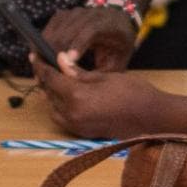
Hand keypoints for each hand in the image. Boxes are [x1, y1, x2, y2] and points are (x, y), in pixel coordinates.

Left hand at [34, 55, 177, 138]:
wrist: (152, 117)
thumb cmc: (133, 92)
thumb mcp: (104, 76)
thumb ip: (78, 72)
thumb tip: (60, 60)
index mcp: (77, 96)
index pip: (50, 78)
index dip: (41, 65)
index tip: (34, 54)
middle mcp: (72, 114)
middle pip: (49, 93)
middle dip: (45, 77)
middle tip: (45, 63)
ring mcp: (77, 126)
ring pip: (53, 107)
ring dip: (51, 93)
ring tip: (56, 77)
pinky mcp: (82, 132)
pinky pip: (62, 117)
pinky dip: (60, 105)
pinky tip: (67, 94)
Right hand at [43, 3, 137, 71]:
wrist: (117, 20)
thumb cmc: (118, 46)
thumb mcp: (118, 61)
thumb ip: (101, 73)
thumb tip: (79, 86)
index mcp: (106, 24)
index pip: (90, 31)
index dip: (77, 45)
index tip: (67, 62)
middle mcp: (88, 14)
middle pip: (66, 33)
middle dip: (53, 56)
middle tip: (44, 78)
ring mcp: (73, 13)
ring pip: (53, 32)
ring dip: (43, 52)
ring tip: (39, 73)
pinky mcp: (62, 15)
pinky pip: (48, 30)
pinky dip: (41, 45)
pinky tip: (40, 61)